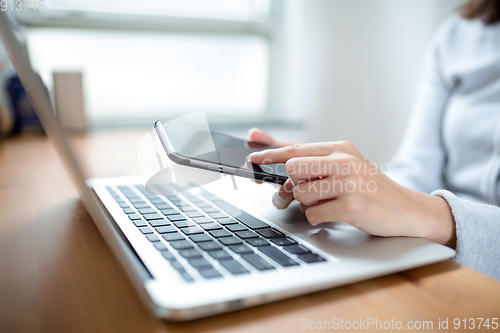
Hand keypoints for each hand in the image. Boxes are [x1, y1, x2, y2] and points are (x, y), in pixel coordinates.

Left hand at [249, 141, 455, 246]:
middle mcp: (343, 160)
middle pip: (293, 169)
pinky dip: (319, 218)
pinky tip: (336, 213)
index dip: (270, 154)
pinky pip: (314, 214)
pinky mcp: (351, 204)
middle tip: (309, 190)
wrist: (405, 208)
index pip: (296, 148)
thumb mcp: (343, 166)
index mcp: (339, 148)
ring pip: (301, 194)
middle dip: (295, 185)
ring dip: (309, 204)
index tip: (252, 158)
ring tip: (331, 201)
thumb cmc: (368, 188)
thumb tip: (270, 148)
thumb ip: (310, 160)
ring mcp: (348, 182)